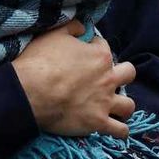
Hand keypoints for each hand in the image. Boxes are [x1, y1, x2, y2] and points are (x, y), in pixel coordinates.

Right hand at [12, 22, 136, 137]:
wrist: (30, 92)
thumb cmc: (41, 61)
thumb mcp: (54, 34)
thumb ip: (72, 27)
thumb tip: (83, 27)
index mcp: (99, 56)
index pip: (105, 48)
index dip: (95, 49)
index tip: (85, 53)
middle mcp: (108, 79)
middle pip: (128, 73)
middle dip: (121, 73)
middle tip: (106, 78)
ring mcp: (105, 102)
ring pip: (128, 105)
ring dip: (123, 105)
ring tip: (114, 106)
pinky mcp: (98, 123)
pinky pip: (120, 130)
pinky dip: (120, 131)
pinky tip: (116, 129)